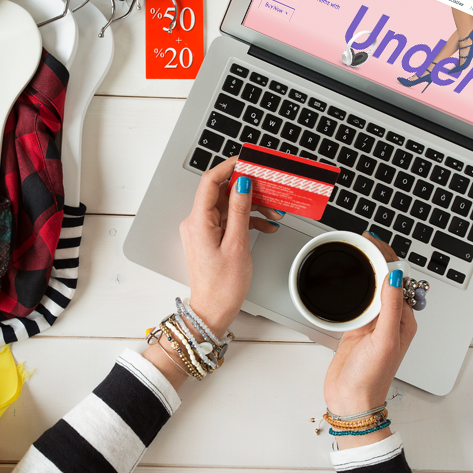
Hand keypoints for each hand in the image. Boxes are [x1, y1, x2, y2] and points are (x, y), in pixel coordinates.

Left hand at [179, 157, 281, 336]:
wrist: (213, 311)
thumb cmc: (222, 286)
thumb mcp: (237, 245)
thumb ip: (240, 211)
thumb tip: (242, 184)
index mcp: (198, 221)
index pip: (210, 182)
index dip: (230, 167)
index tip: (248, 161)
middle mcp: (197, 222)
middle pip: (223, 193)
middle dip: (249, 190)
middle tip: (270, 188)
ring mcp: (204, 230)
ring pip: (230, 206)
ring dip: (253, 207)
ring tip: (274, 214)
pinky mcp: (212, 237)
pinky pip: (231, 220)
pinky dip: (249, 220)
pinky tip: (266, 225)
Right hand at [322, 233, 417, 446]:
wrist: (351, 401)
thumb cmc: (371, 378)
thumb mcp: (384, 339)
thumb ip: (390, 306)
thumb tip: (396, 274)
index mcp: (404, 320)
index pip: (399, 279)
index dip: (387, 257)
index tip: (372, 242)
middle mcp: (390, 320)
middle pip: (385, 280)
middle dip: (376, 258)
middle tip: (361, 241)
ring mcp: (373, 324)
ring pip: (371, 288)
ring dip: (365, 269)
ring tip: (355, 252)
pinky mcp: (356, 329)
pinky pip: (356, 301)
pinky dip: (352, 286)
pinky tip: (346, 279)